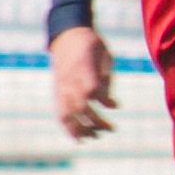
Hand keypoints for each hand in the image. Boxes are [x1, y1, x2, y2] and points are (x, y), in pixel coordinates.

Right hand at [51, 25, 117, 139]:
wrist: (68, 36)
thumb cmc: (91, 46)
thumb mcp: (105, 55)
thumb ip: (107, 79)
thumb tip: (112, 105)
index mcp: (83, 69)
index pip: (92, 90)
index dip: (104, 101)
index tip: (116, 105)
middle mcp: (70, 81)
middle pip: (80, 107)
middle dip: (96, 122)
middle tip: (110, 129)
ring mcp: (61, 88)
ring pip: (66, 115)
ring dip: (80, 130)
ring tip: (94, 137)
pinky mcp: (57, 93)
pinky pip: (59, 113)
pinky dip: (68, 128)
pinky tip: (79, 137)